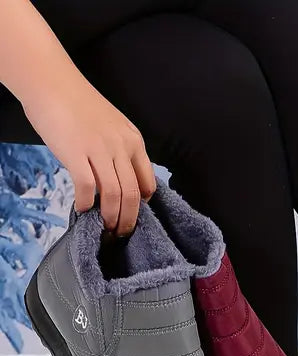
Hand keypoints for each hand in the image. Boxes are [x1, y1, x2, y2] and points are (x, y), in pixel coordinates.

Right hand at [23, 75, 155, 235]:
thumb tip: (121, 178)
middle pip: (133, 194)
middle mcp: (121, 147)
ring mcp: (99, 150)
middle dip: (129, 219)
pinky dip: (86, 203)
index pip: (148, 182)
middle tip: (121, 232)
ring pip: (114, 195)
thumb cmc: (78, 103)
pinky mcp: (76, 153)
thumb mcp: (113, 126)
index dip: (143, 204)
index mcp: (134, 141)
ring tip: (105, 226)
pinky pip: (87, 187)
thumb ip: (120, 150)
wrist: (51, 81)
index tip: (134, 214)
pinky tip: (82, 208)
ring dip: (110, 216)